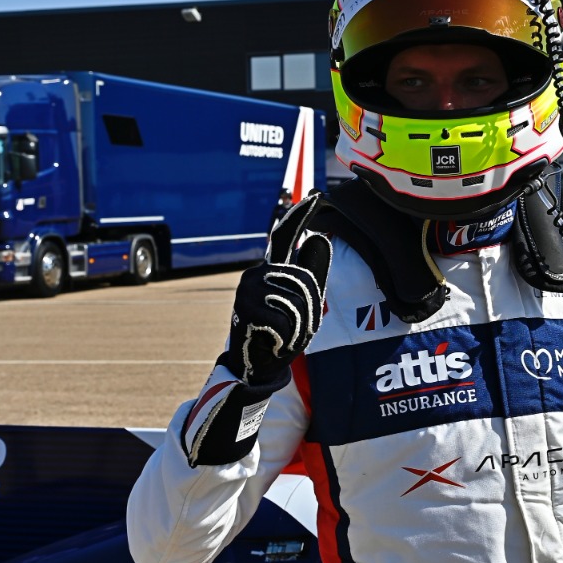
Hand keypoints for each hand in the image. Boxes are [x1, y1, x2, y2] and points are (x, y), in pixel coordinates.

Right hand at [217, 195, 330, 390]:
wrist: (257, 366)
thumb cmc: (282, 332)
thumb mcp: (304, 304)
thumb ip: (312, 274)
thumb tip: (318, 237)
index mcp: (272, 270)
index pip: (285, 237)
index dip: (300, 216)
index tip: (317, 196)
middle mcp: (256, 274)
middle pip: (304, 282)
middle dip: (310, 310)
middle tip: (295, 329)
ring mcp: (247, 290)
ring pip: (296, 302)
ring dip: (298, 327)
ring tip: (283, 336)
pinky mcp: (244, 310)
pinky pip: (283, 320)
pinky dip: (286, 338)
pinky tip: (273, 342)